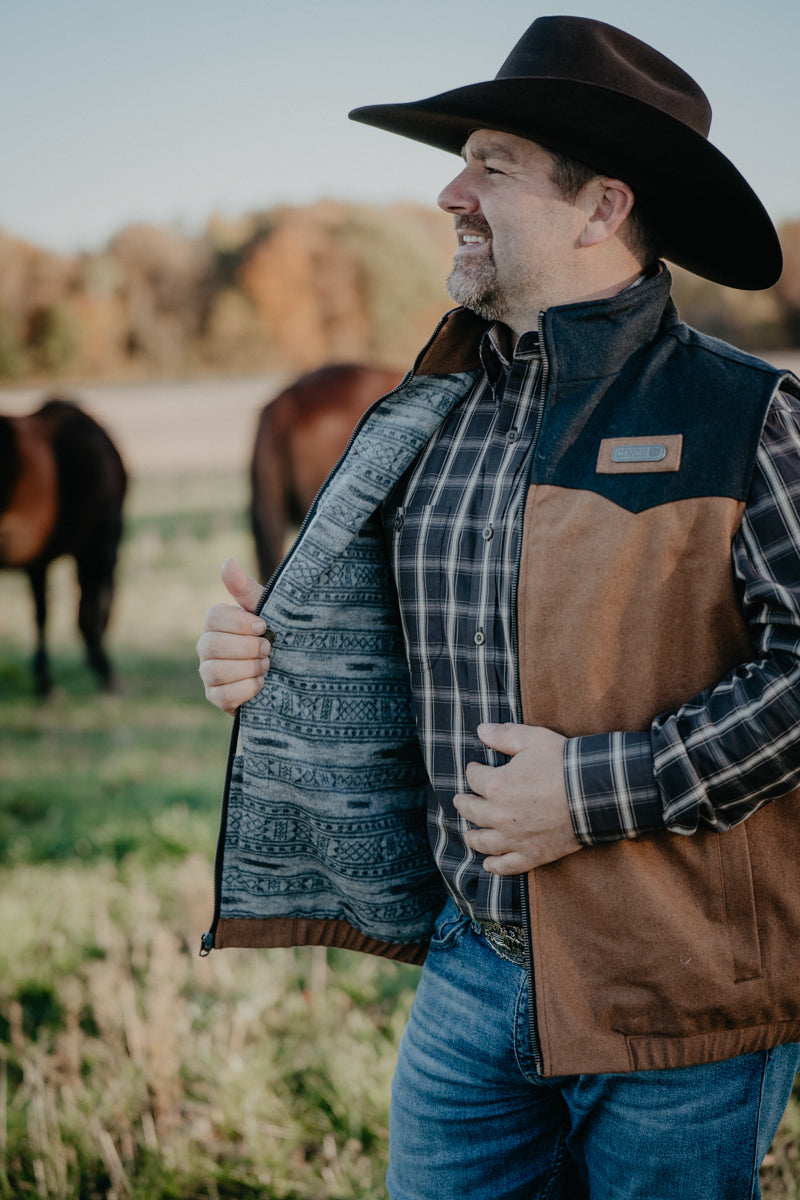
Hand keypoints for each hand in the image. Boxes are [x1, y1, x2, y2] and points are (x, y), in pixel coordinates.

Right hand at [197, 558, 271, 713]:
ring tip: (266, 666)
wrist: (290, 672)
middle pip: (212, 645)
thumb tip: (227, 562)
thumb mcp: (266, 611)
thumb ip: (246, 590)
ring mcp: (208, 674)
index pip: (214, 617)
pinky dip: (247, 689)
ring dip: (248, 669)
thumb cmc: (274, 636)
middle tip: (269, 650)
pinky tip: (262, 684)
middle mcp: (206, 647)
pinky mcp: (217, 698)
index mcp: (217, 623)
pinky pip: (223, 696)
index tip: (264, 626)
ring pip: (216, 671)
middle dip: (247, 648)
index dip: (240, 623)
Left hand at [453, 723, 581, 873]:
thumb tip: (480, 730)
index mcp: (496, 786)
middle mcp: (499, 816)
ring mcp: (515, 839)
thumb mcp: (533, 739)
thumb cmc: (564, 763)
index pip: (473, 778)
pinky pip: (507, 866)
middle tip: (461, 800)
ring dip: (472, 837)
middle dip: (464, 803)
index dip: (473, 770)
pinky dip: (495, 867)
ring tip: (468, 833)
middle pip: (471, 811)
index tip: (475, 768)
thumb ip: (504, 735)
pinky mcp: (532, 854)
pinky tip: (488, 865)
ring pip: (483, 842)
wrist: (595, 793)